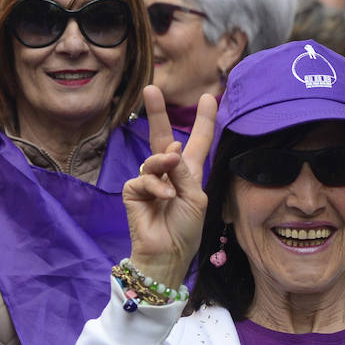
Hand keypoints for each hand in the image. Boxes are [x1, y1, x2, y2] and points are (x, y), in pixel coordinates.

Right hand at [123, 86, 216, 287]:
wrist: (168, 255)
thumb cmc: (186, 230)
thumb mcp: (195, 198)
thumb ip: (185, 172)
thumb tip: (172, 149)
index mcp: (189, 174)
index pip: (198, 141)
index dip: (204, 121)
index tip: (210, 97)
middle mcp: (169, 174)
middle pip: (164, 137)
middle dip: (158, 114)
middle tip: (151, 89)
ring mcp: (150, 181)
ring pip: (155, 158)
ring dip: (165, 163)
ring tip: (173, 172)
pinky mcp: (134, 191)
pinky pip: (144, 179)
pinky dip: (156, 187)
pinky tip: (165, 198)